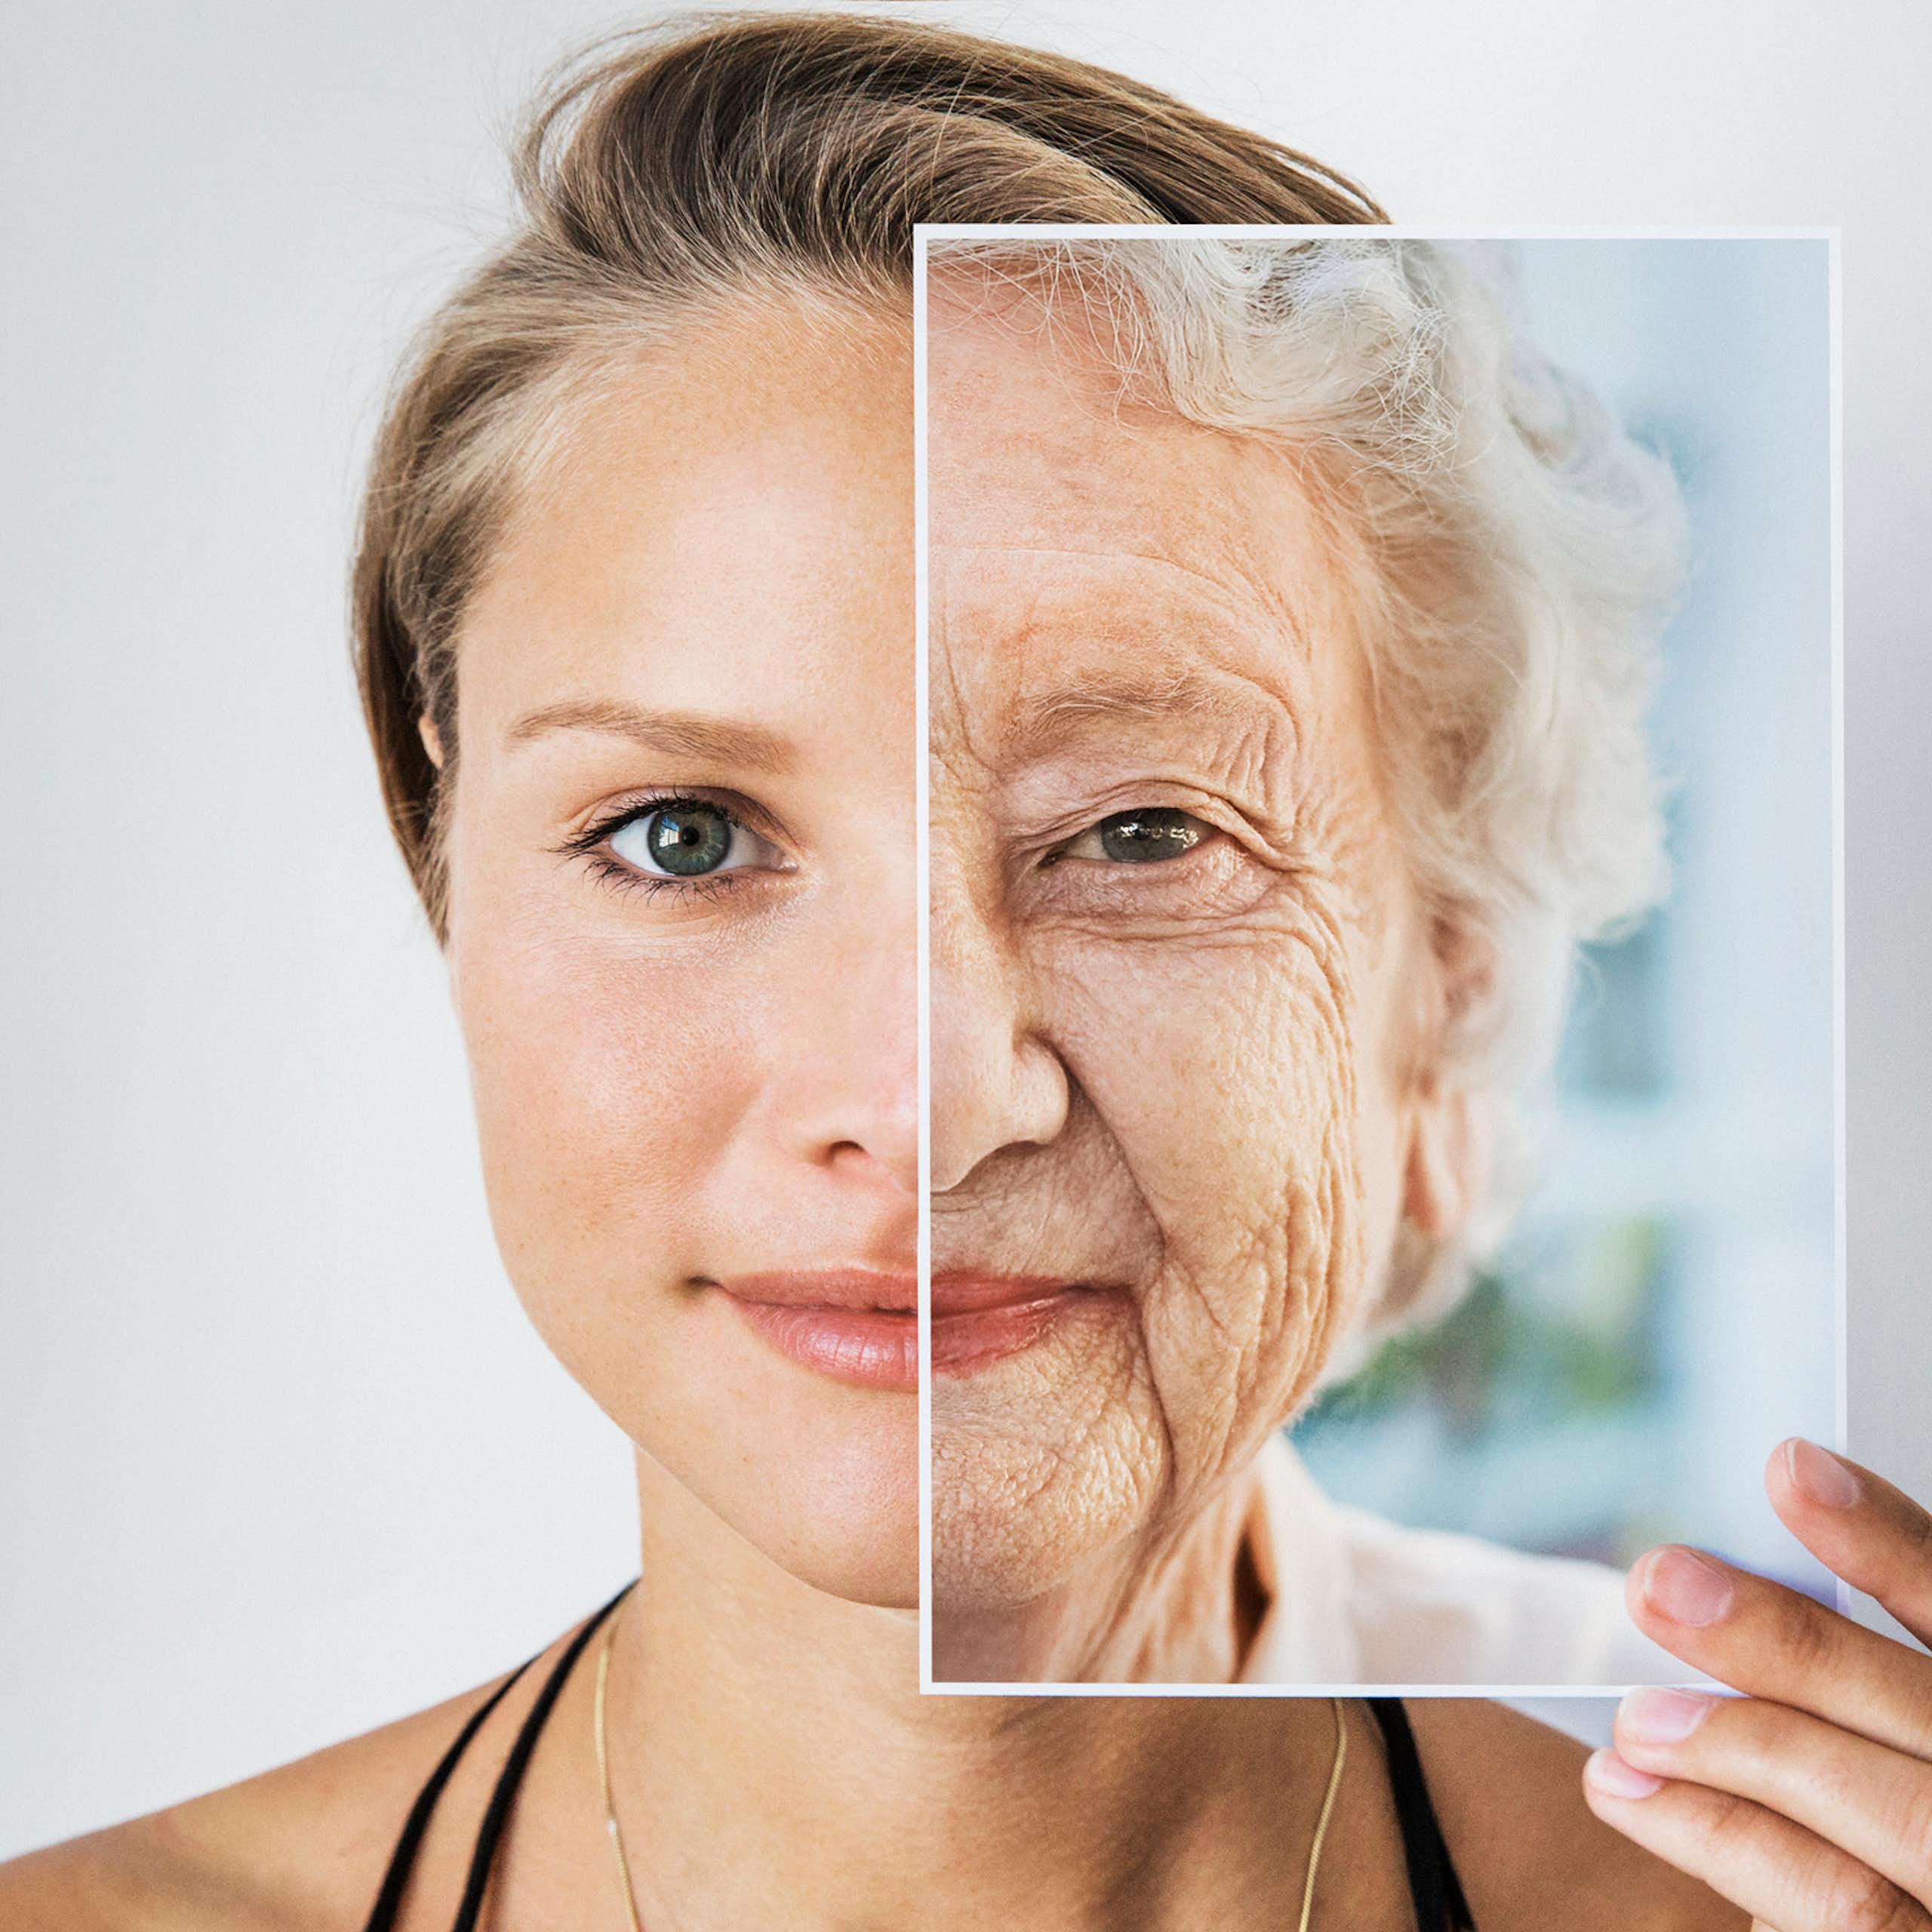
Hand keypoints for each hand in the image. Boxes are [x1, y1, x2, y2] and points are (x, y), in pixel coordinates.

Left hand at [1583, 1439, 1931, 1929]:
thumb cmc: (1873, 1828)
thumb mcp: (1883, 1731)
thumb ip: (1844, 1678)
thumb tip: (1714, 1591)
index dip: (1891, 1543)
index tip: (1790, 1464)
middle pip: (1921, 1708)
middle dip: (1787, 1641)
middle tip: (1659, 1582)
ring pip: (1884, 1808)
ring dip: (1735, 1748)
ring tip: (1630, 1718)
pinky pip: (1834, 1898)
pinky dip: (1717, 1835)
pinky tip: (1625, 1790)